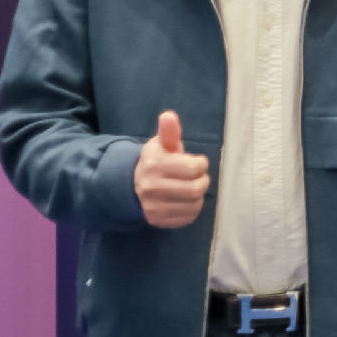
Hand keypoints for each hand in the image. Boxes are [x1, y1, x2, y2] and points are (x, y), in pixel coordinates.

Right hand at [134, 111, 208, 227]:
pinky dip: (192, 209)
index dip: (201, 164)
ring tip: (191, 188)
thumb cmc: (156, 161)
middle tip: (198, 177)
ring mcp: (152, 207)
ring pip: (194, 205)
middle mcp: (151, 187)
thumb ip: (169, 131)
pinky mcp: (157, 221)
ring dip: (198, 196)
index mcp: (154, 165)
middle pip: (196, 189)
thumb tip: (169, 116)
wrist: (133, 184)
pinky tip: (185, 200)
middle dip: (202, 181)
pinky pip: (188, 218)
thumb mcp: (161, 144)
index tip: (196, 162)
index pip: (194, 168)